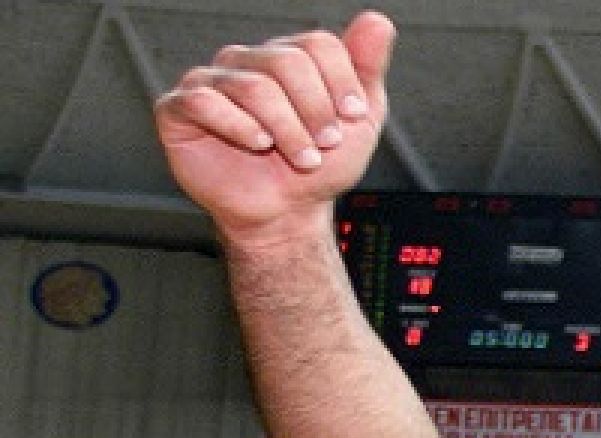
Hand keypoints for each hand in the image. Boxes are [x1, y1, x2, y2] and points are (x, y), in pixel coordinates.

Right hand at [154, 11, 394, 240]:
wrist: (287, 212)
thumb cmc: (320, 165)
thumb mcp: (360, 119)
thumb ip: (367, 67)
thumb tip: (377, 20)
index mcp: (289, 57)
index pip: (318, 44)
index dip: (341, 82)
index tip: (353, 117)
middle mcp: (247, 62)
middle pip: (287, 62)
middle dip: (315, 111)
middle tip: (326, 144)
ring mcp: (211, 82)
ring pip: (254, 87)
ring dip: (287, 130)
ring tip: (301, 158)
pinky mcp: (179, 109)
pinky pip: (203, 102)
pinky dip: (238, 126)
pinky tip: (257, 143)